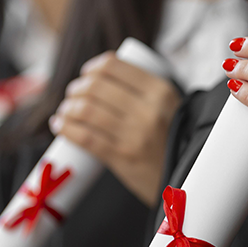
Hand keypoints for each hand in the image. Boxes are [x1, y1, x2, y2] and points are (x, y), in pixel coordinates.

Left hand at [49, 52, 180, 205]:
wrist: (187, 180)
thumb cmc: (175, 142)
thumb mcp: (172, 108)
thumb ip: (148, 93)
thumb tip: (106, 77)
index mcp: (160, 91)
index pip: (113, 66)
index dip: (92, 68)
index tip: (86, 74)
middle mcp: (148, 109)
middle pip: (95, 86)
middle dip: (77, 88)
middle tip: (73, 95)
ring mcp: (134, 134)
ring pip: (86, 110)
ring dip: (67, 108)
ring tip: (65, 111)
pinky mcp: (122, 157)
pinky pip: (85, 137)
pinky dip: (66, 129)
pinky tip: (59, 125)